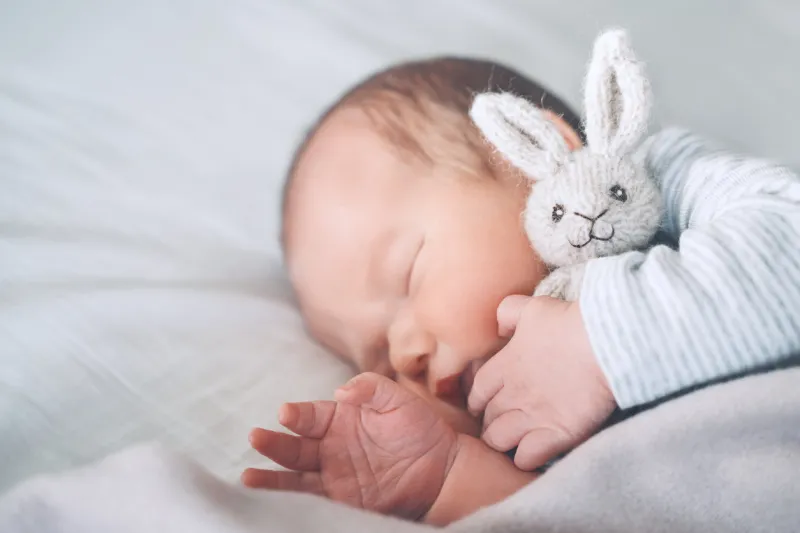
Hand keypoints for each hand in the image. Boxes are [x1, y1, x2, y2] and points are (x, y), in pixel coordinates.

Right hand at [242, 372, 458, 520]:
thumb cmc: (421, 430)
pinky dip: (290, 500)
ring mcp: (334, 475)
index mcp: (340, 418)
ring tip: (248, 477)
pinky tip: (270, 498)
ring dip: (272, 475)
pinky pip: (312, 499)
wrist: (443, 471)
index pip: (310, 415)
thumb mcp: (399, 400)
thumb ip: (372, 387)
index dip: (297, 415)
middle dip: (274, 443)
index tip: (286, 414)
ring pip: (296, 475)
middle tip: (256, 438)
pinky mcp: (342, 500)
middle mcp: (331, 446)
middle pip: (296, 445)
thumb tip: (340, 391)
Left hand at [467, 295, 615, 469]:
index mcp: (503, 367)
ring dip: (503, 442)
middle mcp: (511, 395)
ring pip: (498, 441)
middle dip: (491, 423)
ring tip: (515, 441)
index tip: (485, 405)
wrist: (603, 343)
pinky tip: (535, 451)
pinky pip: (525, 458)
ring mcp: (532, 417)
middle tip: (503, 424)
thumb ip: (508, 314)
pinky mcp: (555, 435)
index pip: (477, 393)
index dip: (479, 401)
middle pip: (487, 419)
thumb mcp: (531, 308)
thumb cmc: (568, 323)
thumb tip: (501, 328)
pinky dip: (525, 458)